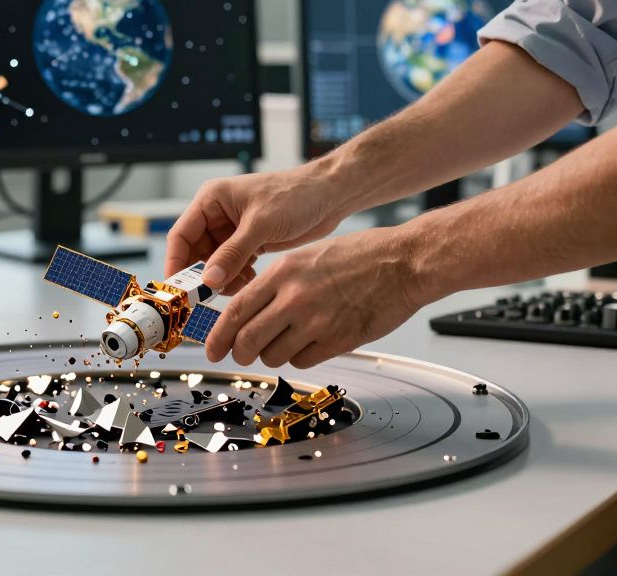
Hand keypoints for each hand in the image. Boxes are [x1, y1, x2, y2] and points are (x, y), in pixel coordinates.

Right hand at [165, 163, 349, 293]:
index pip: (181, 235)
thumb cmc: (295, 195)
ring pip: (215, 263)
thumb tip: (208, 280)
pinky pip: (233, 266)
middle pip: (196, 253)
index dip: (176, 263)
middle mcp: (218, 214)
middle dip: (202, 276)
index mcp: (212, 200)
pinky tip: (250, 281)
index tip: (177, 289)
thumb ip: (232, 254)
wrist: (330, 195)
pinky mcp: (250, 242)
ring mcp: (234, 230)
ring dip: (222, 279)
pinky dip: (237, 277)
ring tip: (238, 286)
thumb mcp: (260, 225)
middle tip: (208, 298)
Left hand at [204, 228, 426, 367]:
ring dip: (273, 355)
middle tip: (241, 355)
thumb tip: (253, 311)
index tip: (212, 348)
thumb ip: (278, 283)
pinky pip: (302, 361)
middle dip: (239, 352)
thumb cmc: (361, 255)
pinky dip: (300, 357)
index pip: (236, 310)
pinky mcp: (337, 340)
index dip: (218, 335)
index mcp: (283, 272)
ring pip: (273, 356)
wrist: (404, 262)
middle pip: (247, 340)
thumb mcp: (307, 256)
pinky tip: (310, 342)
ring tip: (286, 341)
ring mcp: (316, 321)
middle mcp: (294, 298)